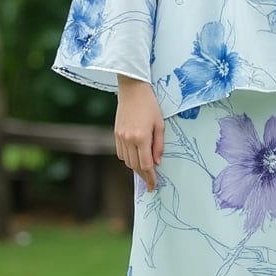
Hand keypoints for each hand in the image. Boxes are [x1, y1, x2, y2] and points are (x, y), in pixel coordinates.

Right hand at [115, 75, 163, 191]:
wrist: (132, 90)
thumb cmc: (150, 105)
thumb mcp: (160, 125)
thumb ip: (158, 145)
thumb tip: (157, 162)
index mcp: (141, 137)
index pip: (145, 165)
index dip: (150, 177)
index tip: (153, 185)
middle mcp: (129, 139)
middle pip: (135, 166)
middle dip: (143, 175)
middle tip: (151, 181)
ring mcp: (120, 137)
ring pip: (126, 161)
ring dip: (135, 167)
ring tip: (144, 169)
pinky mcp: (116, 134)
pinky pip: (120, 153)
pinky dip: (128, 158)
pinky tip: (135, 157)